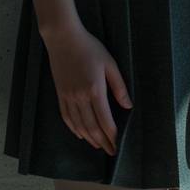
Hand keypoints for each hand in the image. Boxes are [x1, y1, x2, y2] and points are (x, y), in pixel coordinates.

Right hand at [44, 23, 132, 156]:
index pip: (105, 120)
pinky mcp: (60, 94)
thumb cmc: (89, 48)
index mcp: (95, 90)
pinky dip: (74, 129)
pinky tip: (80, 134)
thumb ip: (119, 86)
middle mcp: (80, 97)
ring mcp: (68, 97)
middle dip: (102, 142)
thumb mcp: (109, 63)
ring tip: (98, 145)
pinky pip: (66, 117)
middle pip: (92, 127)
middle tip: (111, 151)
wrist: (63, 38)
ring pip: (79, 125)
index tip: (118, 145)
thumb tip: (128, 106)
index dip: (112, 135)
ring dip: (89, 138)